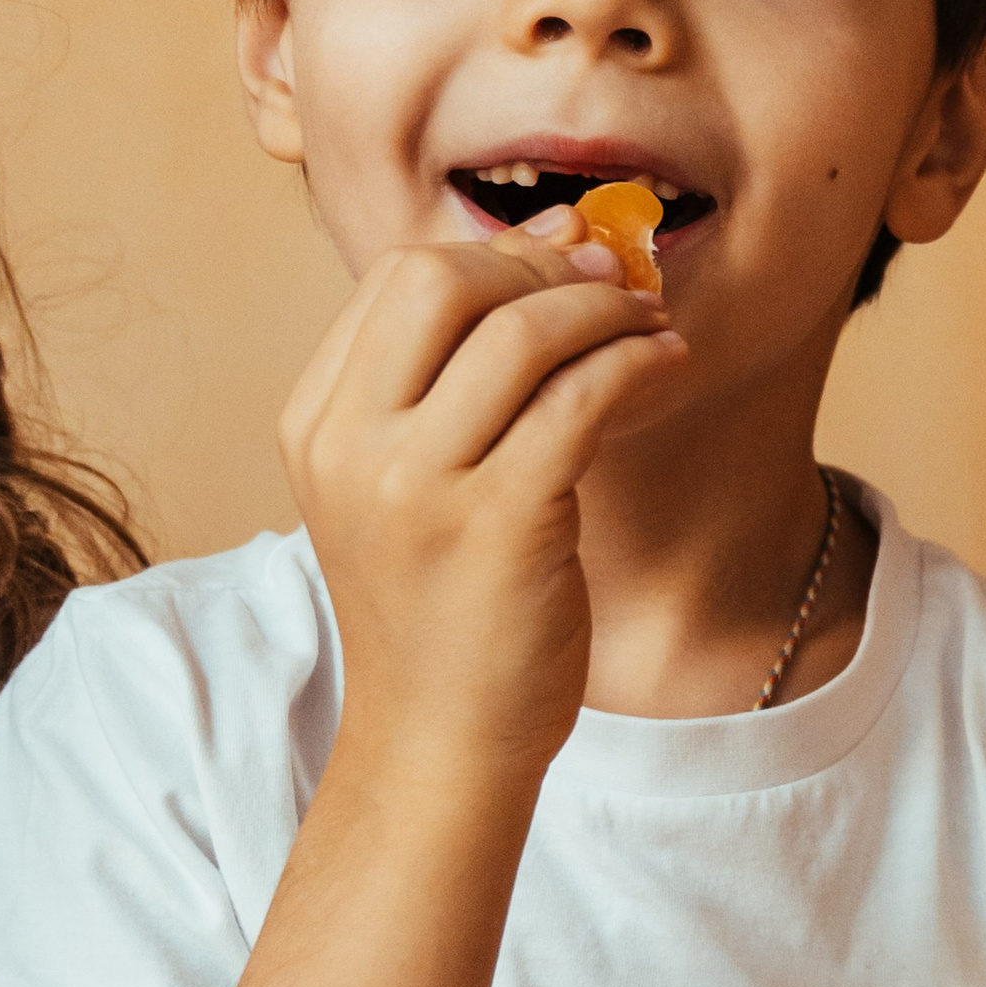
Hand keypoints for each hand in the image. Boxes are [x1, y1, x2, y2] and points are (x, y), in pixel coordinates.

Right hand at [280, 216, 684, 783]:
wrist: (441, 741)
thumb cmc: (444, 610)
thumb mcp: (411, 486)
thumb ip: (454, 383)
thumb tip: (555, 245)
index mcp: (316, 425)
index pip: (396, 279)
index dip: (494, 255)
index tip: (565, 262)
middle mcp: (351, 447)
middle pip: (444, 280)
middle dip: (543, 269)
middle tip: (614, 286)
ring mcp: (417, 487)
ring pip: (522, 332)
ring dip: (606, 310)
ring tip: (654, 325)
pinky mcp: (498, 525)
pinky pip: (581, 400)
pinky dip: (637, 365)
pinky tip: (669, 367)